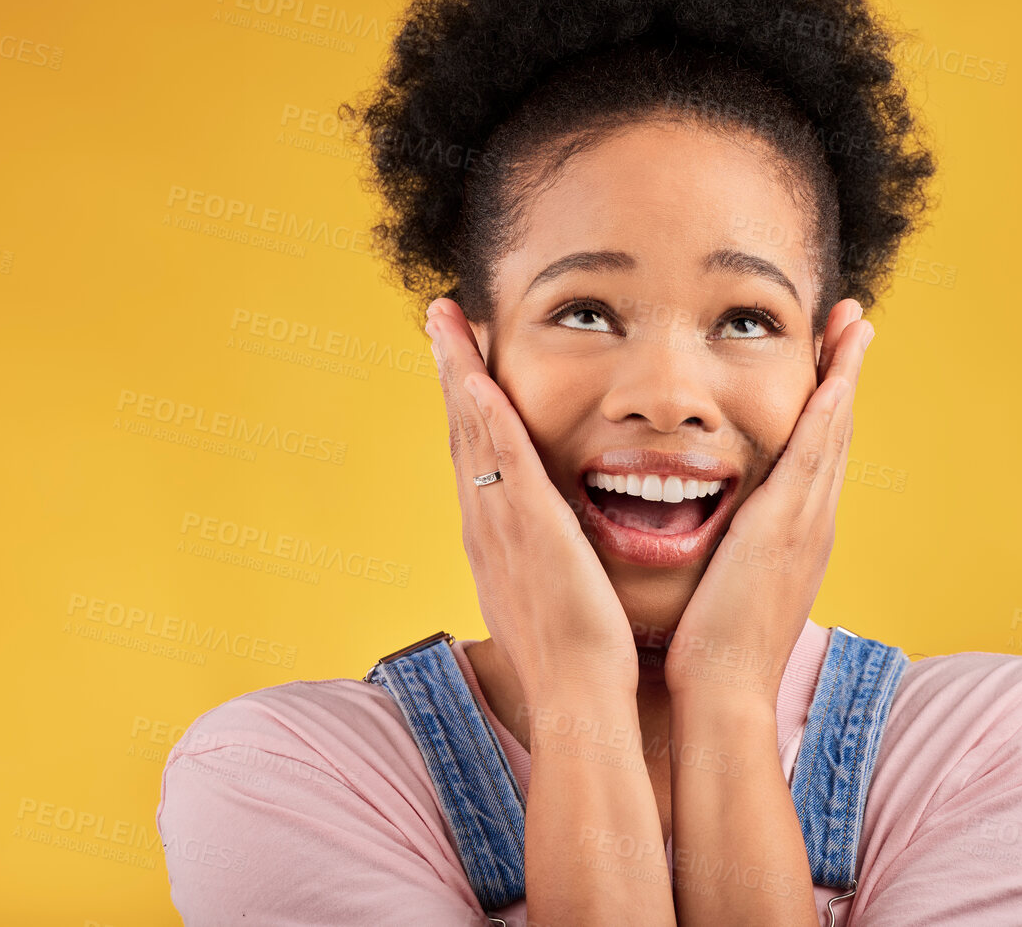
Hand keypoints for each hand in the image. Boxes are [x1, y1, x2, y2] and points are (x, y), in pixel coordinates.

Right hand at [427, 298, 637, 700]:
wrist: (579, 701)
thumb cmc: (582, 661)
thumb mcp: (560, 600)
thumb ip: (558, 568)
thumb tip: (569, 555)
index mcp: (497, 543)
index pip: (477, 460)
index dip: (466, 407)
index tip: (461, 363)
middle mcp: (486, 527)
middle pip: (461, 433)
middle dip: (450, 373)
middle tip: (439, 320)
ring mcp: (500, 525)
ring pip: (471, 431)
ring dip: (457, 371)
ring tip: (444, 320)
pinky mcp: (527, 526)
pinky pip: (499, 456)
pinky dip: (483, 410)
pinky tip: (475, 370)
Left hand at [663, 297, 874, 704]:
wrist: (726, 697)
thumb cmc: (713, 656)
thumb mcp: (725, 591)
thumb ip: (723, 558)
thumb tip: (706, 543)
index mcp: (795, 537)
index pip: (814, 455)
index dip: (826, 405)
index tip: (830, 361)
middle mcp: (812, 523)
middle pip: (836, 431)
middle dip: (845, 373)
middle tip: (856, 321)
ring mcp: (807, 524)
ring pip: (834, 431)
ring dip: (844, 373)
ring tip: (855, 323)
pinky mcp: (788, 527)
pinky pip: (815, 454)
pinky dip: (829, 408)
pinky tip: (835, 371)